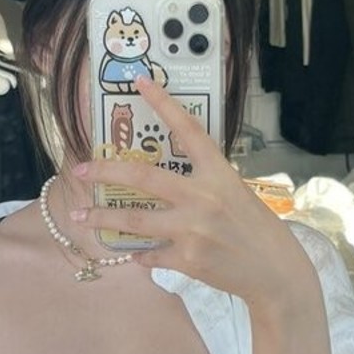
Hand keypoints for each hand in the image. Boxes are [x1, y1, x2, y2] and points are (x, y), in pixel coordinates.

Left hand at [70, 76, 311, 306]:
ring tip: (80, 218)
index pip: (187, 129)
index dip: (163, 102)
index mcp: (218, 173)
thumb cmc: (256, 228)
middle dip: (104, 171)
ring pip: (134, 219)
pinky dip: (140, 254)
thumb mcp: (235, 192)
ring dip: (102, 219)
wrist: (274, 271)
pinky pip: (150, 254)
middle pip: (142, 176)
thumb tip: (168, 180)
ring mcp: (191, 229)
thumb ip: (204, 182)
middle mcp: (202, 197)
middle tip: (79, 170)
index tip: (141, 81)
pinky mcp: (186, 259)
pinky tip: (135, 253)